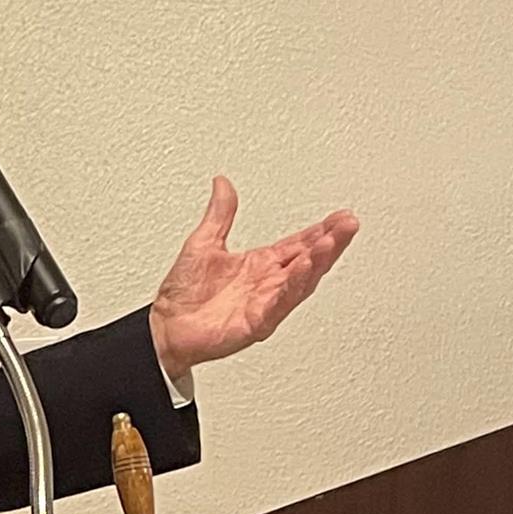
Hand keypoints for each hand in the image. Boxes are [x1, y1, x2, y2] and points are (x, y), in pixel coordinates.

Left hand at [149, 176, 359, 380]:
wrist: (164, 329)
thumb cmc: (184, 296)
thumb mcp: (203, 243)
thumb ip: (220, 214)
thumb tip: (223, 184)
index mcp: (260, 266)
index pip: (298, 245)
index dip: (320, 231)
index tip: (340, 217)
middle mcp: (267, 285)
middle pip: (308, 261)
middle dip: (330, 243)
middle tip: (348, 224)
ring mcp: (263, 305)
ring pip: (299, 283)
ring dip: (317, 263)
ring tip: (331, 243)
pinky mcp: (253, 325)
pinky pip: (277, 306)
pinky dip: (290, 289)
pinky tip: (301, 271)